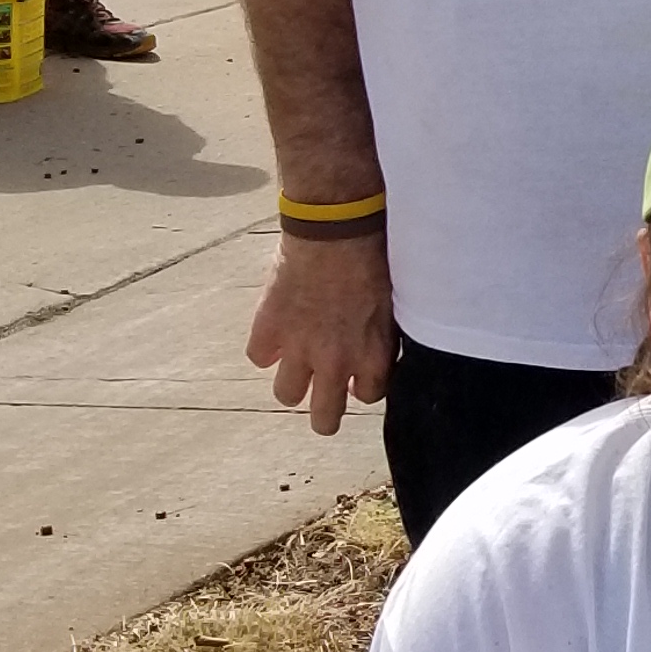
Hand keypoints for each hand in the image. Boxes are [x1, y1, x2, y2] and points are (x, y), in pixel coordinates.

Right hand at [246, 233, 395, 431]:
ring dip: (292, 382)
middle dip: (325, 418)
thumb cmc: (373, 258)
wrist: (334, 234)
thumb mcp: (391, 303)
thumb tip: (374, 349)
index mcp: (372, 356)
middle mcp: (335, 362)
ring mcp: (298, 349)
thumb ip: (380, 336)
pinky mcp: (269, 330)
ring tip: (296, 366)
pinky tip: (275, 332)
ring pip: (287, 394)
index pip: (369, 396)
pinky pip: (259, 357)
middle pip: (325, 417)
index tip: (358, 379)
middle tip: (324, 410)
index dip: (362, 387)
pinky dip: (266, 347)